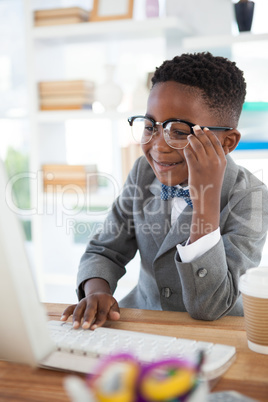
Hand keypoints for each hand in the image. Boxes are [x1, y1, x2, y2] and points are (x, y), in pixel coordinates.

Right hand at [61, 292, 119, 329]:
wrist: (99, 294)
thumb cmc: (107, 303)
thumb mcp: (113, 305)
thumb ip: (115, 311)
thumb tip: (116, 317)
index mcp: (103, 299)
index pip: (101, 311)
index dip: (98, 320)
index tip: (94, 328)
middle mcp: (92, 299)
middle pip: (89, 308)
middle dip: (87, 318)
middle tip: (85, 327)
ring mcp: (84, 301)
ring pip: (79, 308)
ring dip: (76, 317)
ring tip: (75, 327)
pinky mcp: (77, 304)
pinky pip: (71, 307)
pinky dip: (66, 312)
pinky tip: (63, 319)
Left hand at [183, 125, 226, 241]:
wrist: (208, 199)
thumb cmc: (211, 185)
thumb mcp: (218, 171)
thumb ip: (215, 159)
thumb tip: (208, 148)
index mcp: (222, 160)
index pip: (216, 143)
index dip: (210, 134)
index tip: (205, 129)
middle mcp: (215, 161)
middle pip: (206, 142)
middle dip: (200, 133)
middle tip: (195, 128)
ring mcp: (205, 164)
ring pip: (197, 146)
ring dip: (192, 139)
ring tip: (189, 136)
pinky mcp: (195, 168)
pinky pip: (189, 154)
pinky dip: (186, 149)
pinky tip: (184, 148)